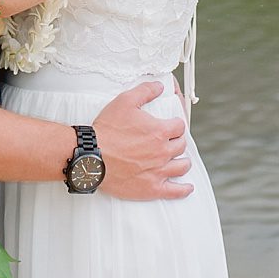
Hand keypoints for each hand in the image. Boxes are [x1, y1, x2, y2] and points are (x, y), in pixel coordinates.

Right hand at [92, 82, 193, 200]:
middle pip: (181, 146)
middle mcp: (163, 151)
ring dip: (182, 161)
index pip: (179, 126)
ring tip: (179, 160)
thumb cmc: (107, 130)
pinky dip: (184, 189)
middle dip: (178, 141)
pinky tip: (187, 187)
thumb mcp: (124, 101)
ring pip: (182, 166)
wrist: (91, 156)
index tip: (171, 125)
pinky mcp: (151, 188)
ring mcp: (159, 171)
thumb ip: (145, 91)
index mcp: (160, 131)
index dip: (175, 124)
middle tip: (171, 141)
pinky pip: (175, 191)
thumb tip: (159, 86)